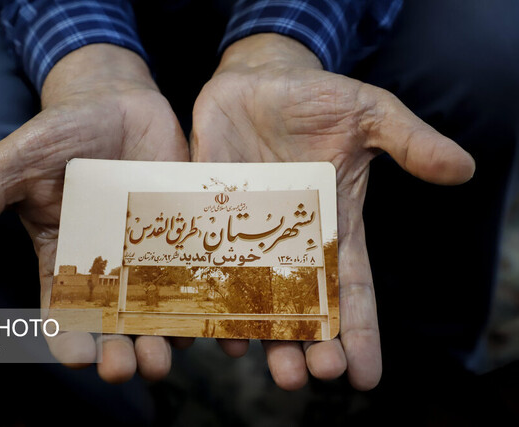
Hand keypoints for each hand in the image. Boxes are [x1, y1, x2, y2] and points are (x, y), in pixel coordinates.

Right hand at [0, 44, 188, 381]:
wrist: (116, 100)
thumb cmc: (59, 133)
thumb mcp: (12, 167)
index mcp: (63, 262)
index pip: (63, 314)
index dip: (69, 339)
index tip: (79, 357)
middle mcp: (109, 268)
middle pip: (115, 324)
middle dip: (120, 351)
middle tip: (127, 368)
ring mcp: (150, 254)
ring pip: (159, 310)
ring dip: (163, 337)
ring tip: (166, 355)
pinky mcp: (186, 236)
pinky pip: (198, 275)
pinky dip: (206, 299)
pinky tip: (215, 319)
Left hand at [191, 34, 474, 389]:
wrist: (261, 80)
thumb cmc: (319, 99)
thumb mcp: (370, 114)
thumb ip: (409, 141)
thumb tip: (465, 168)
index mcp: (333, 225)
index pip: (351, 288)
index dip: (359, 331)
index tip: (363, 376)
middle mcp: (289, 238)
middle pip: (298, 303)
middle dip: (303, 342)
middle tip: (306, 375)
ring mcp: (247, 228)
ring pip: (250, 291)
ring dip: (253, 328)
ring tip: (252, 358)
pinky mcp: (209, 211)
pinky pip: (205, 257)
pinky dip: (205, 289)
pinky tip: (204, 321)